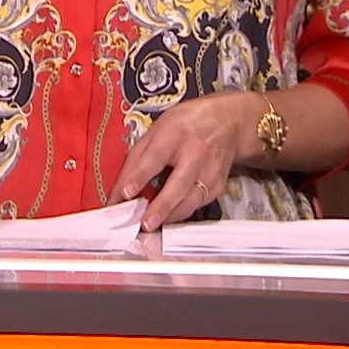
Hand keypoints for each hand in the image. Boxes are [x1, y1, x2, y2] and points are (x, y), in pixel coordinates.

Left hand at [109, 92, 258, 230]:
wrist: (228, 122)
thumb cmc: (186, 124)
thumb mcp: (157, 129)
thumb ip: (137, 157)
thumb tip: (119, 188)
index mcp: (174, 134)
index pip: (154, 158)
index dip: (139, 177)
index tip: (126, 193)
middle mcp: (195, 153)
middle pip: (177, 184)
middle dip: (160, 207)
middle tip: (144, 224)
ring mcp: (210, 171)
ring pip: (190, 201)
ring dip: (170, 216)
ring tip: (152, 225)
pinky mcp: (218, 185)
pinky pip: (197, 204)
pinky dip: (181, 212)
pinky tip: (168, 217)